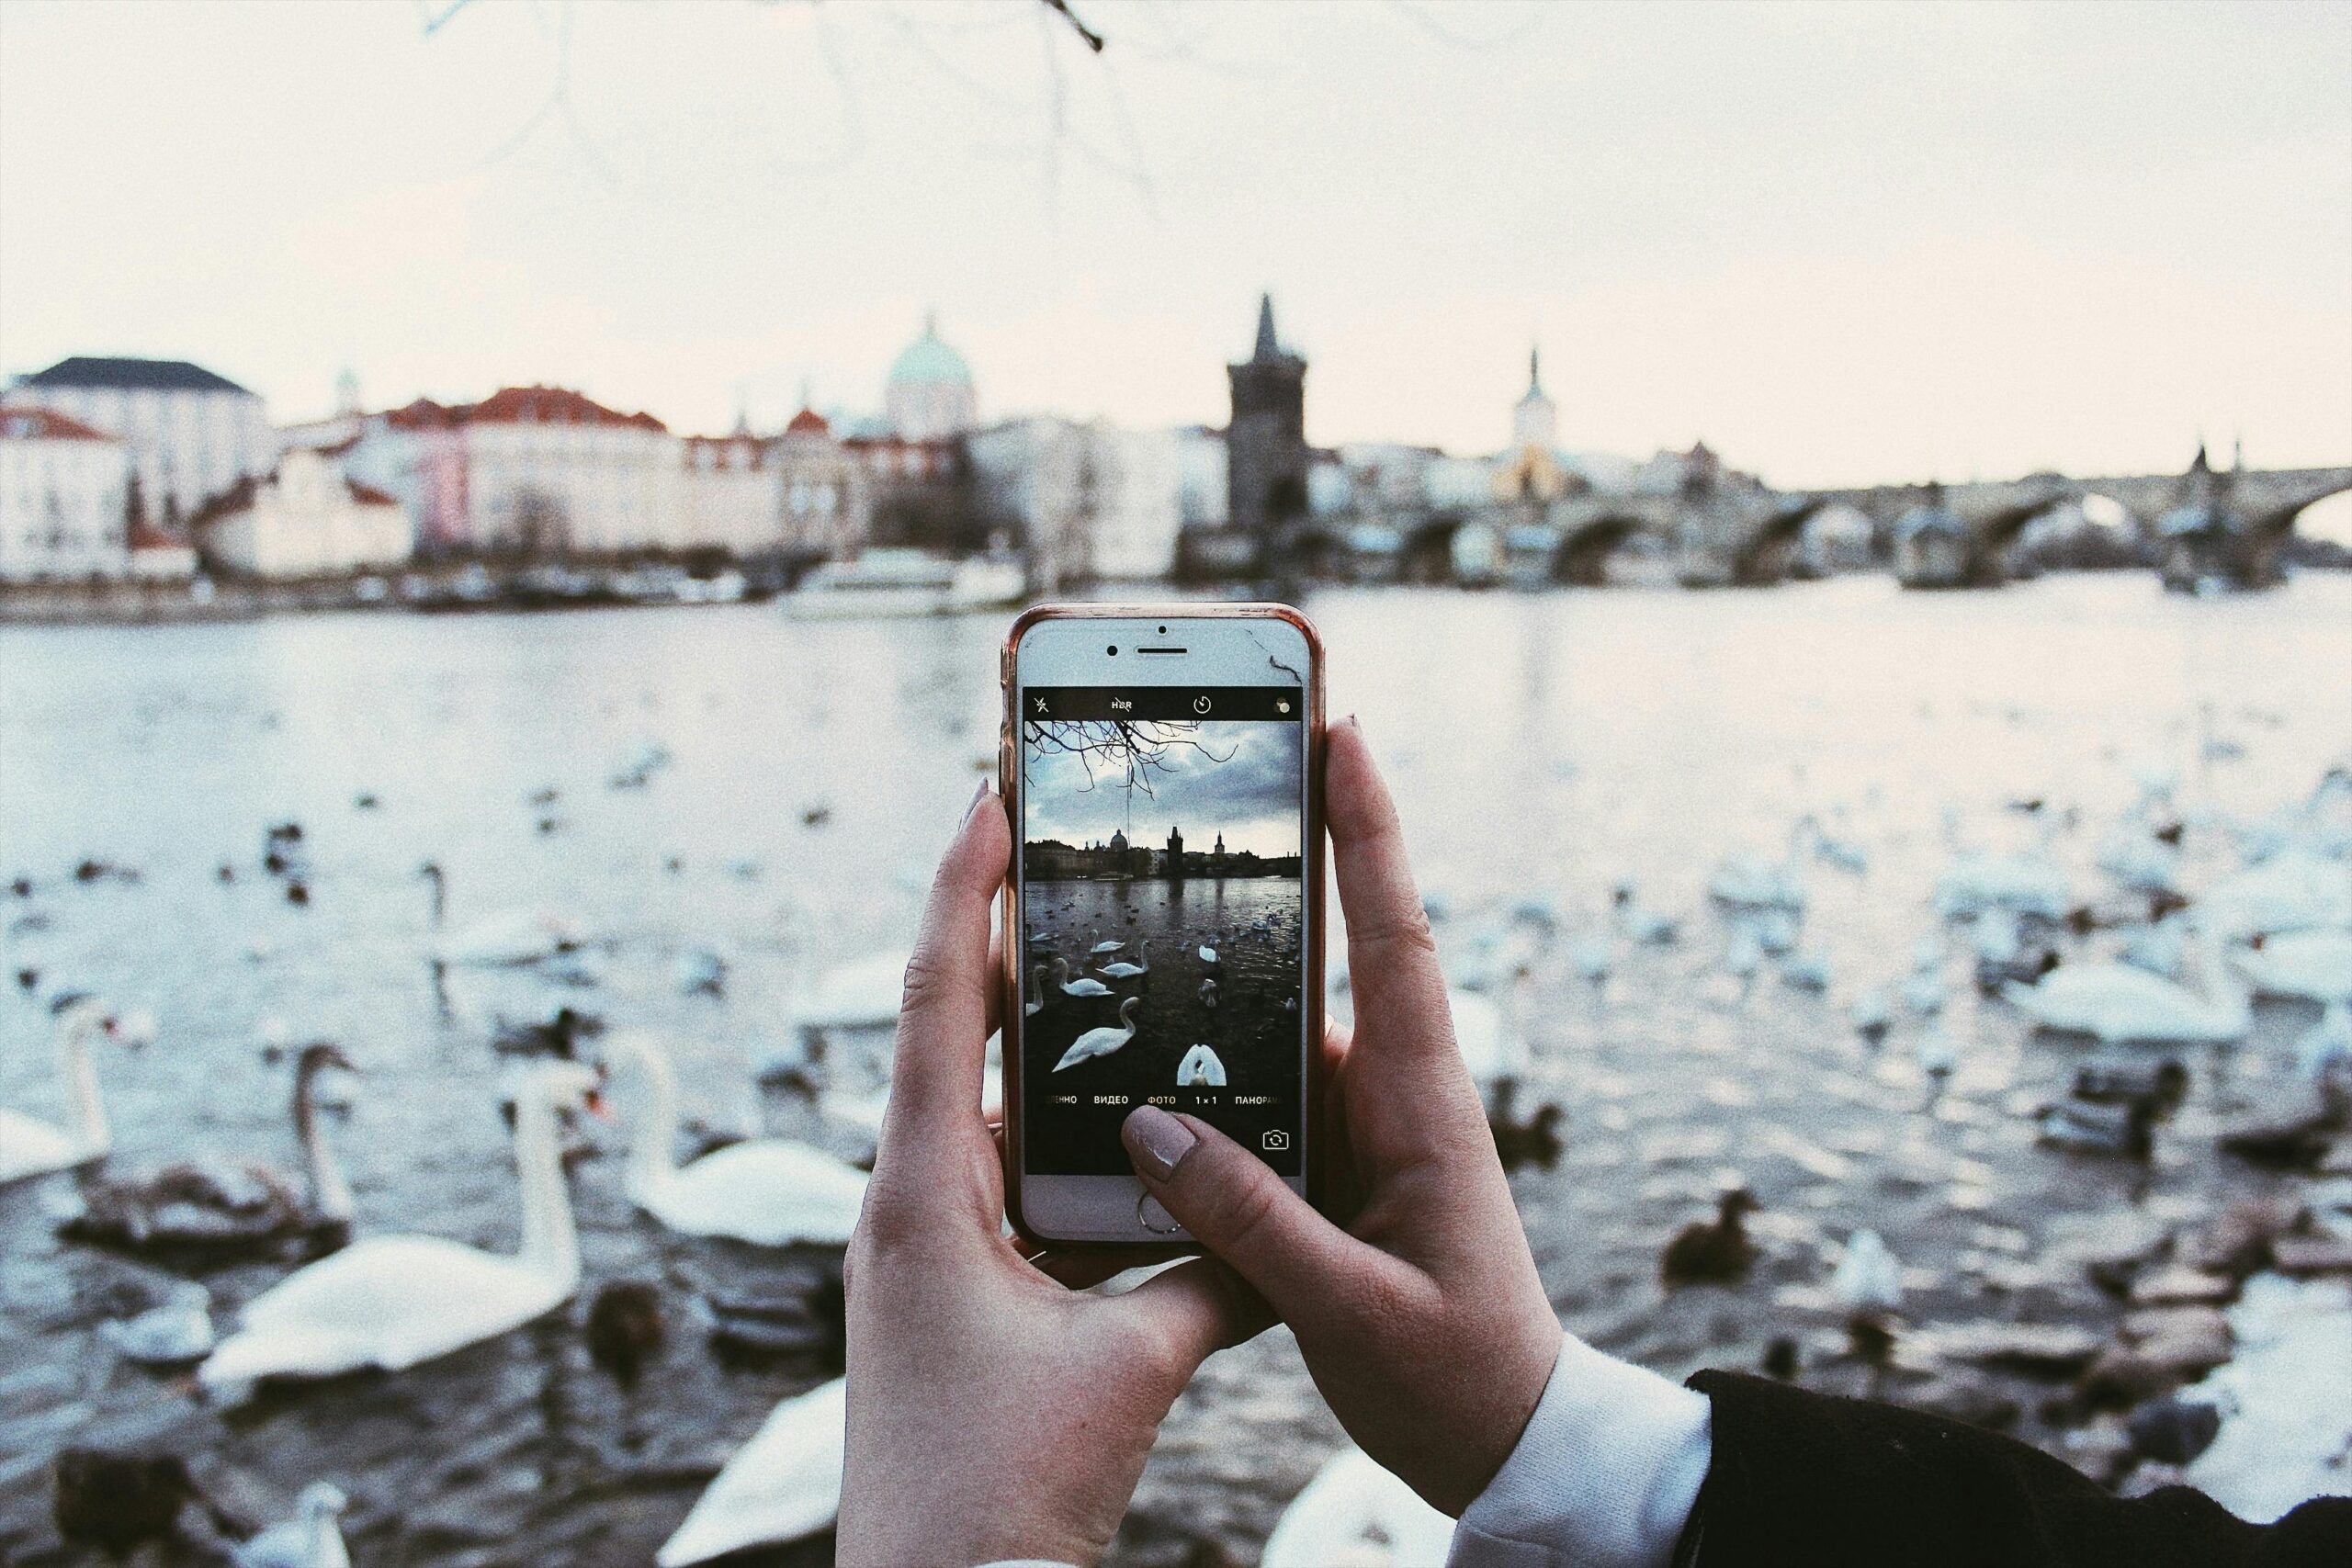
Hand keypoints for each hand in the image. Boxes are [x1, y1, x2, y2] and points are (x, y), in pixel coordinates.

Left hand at [840, 781, 1249, 1567]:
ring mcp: (925, 1255)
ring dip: (1047, 1054)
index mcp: (921, 1197)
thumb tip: (1283, 1225)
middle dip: (1010, 946)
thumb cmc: (999, 1490)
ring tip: (1115, 977)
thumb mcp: (1128, 1369)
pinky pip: (1013, 1192)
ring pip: (991, 1118)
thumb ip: (1209, 1278)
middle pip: (956, 1039)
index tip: (992, 796)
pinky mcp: (955, 1299)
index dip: (961, 887)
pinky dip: (1068, 1152)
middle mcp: (908, 1208)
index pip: (935, 1000)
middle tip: (1064, 858)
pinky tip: (1134, 1143)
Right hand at [1119, 717, 1561, 1516]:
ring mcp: (1361, 1127)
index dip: (1369, 833)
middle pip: (1329, 954)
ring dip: (1218, 982)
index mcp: (1423, 1106)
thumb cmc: (1458, 1376)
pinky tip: (1136, 1081)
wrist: (1506, 1438)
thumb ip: (1254, 1223)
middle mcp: (1392, 1095)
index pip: (1396, 940)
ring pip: (1276, 1033)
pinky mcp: (1331, 1165)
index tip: (1342, 733)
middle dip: (1282, 859)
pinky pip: (1259, 1100)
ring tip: (1132, 917)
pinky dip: (1207, 1077)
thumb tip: (1155, 1134)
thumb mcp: (1354, 1311)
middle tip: (1224, 767)